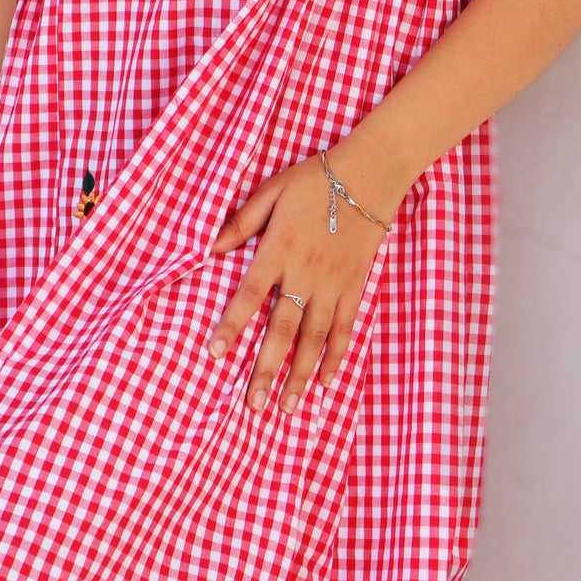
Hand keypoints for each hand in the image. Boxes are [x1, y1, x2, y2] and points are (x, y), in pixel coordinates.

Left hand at [204, 140, 403, 416]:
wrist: (369, 174)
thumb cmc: (315, 179)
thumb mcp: (272, 189)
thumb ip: (242, 221)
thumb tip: (212, 248)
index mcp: (279, 249)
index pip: (249, 294)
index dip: (232, 325)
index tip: (215, 353)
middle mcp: (305, 273)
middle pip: (283, 329)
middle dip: (266, 369)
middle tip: (253, 405)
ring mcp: (332, 284)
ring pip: (314, 338)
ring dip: (300, 374)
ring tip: (287, 406)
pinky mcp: (354, 286)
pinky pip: (344, 328)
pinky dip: (336, 356)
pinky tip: (326, 380)